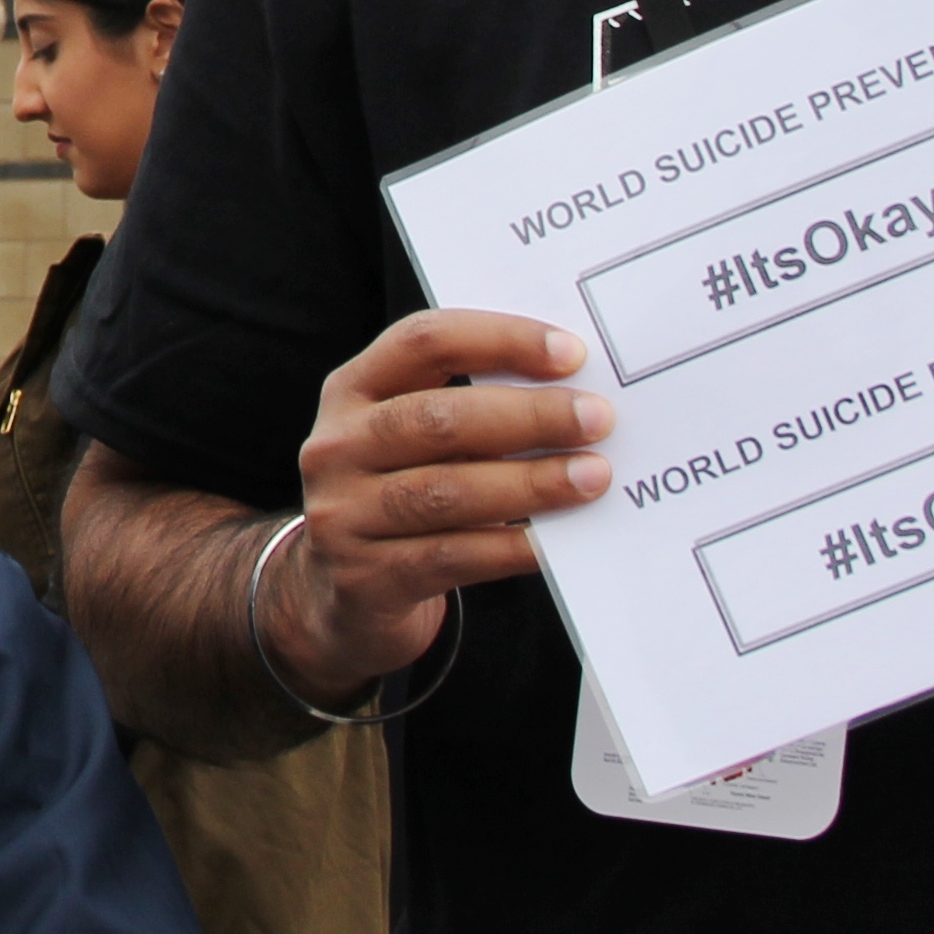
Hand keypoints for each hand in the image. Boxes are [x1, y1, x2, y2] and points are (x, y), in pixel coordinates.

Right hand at [262, 309, 613, 697]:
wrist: (343, 593)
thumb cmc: (402, 493)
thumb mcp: (410, 438)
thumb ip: (468, 407)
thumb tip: (572, 395)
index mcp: (351, 390)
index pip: (424, 342)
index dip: (500, 340)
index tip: (571, 355)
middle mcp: (336, 447)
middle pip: (438, 419)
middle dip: (529, 416)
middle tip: (596, 419)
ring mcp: (343, 515)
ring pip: (447, 491)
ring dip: (531, 482)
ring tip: (591, 477)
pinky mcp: (367, 579)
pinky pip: (453, 556)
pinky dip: (512, 546)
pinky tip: (555, 542)